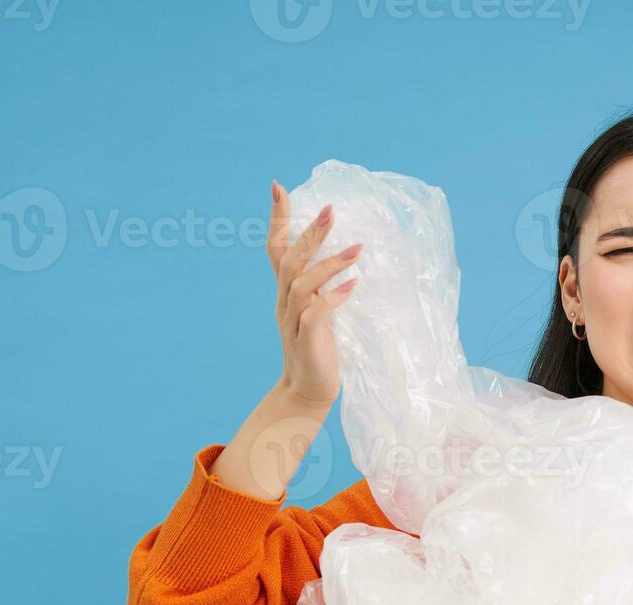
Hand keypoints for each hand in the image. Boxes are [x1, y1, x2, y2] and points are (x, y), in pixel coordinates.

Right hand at [266, 180, 361, 404]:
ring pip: (301, 283)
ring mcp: (292, 320)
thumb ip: (320, 286)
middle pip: (288, 259)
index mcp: (285, 291)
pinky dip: (333, 297)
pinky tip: (353, 286)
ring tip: (357, 250)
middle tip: (331, 210)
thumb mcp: (316, 310)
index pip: (275, 248)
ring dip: (328, 264)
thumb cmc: (317, 347)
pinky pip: (315, 313)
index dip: (277, 219)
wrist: (308, 390)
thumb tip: (343, 256)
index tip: (277, 186)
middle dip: (309, 233)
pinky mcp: (306, 339)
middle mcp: (284, 301)